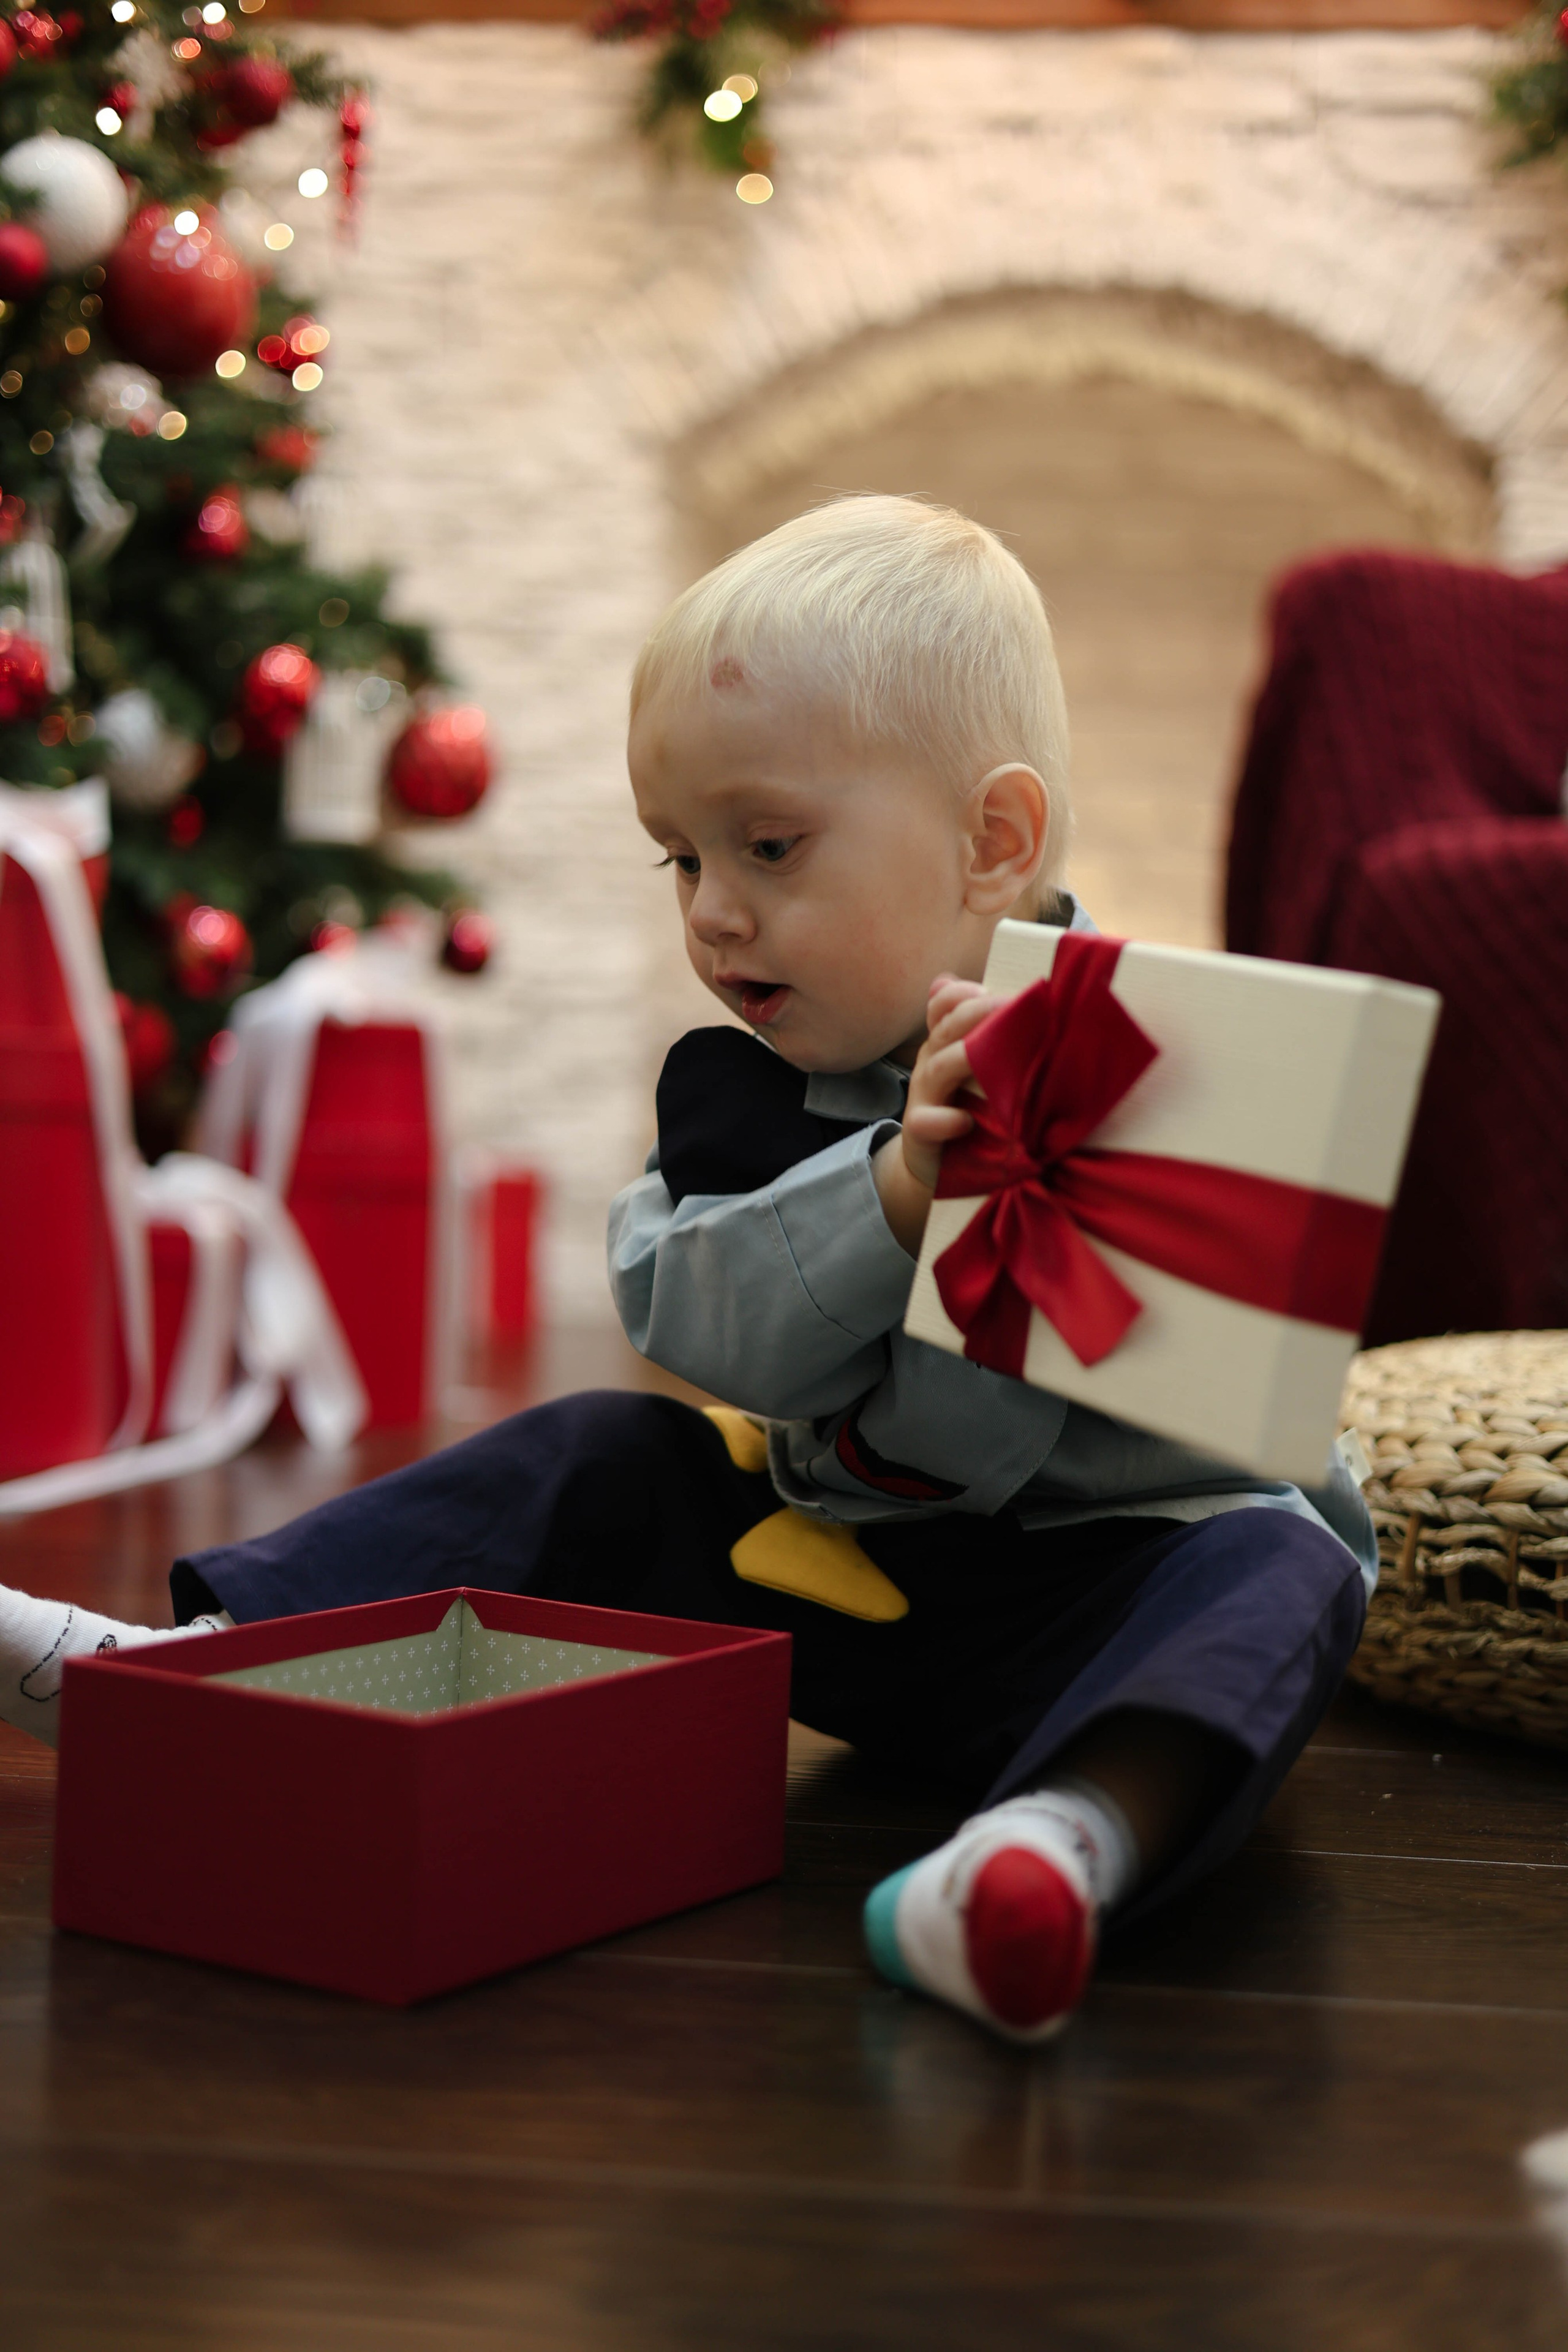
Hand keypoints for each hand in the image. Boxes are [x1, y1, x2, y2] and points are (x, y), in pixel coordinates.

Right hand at [874, 975, 998, 1255]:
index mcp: (946, 1045)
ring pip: (936, 1068)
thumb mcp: (981, 1073)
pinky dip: (943, 1120)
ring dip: (963, 1058)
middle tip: (1011, 1006)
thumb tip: (1028, 1003)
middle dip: (976, 1013)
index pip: (943, 1005)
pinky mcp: (920, 1133)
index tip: (990, 987)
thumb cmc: (970, 1111)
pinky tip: (963, 1121)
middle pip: (945, 1028)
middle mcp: (931, 1064)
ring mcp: (923, 1097)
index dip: (962, 994)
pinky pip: (925, 1121)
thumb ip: (997, 1042)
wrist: (937, 1166)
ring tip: (990, 1054)